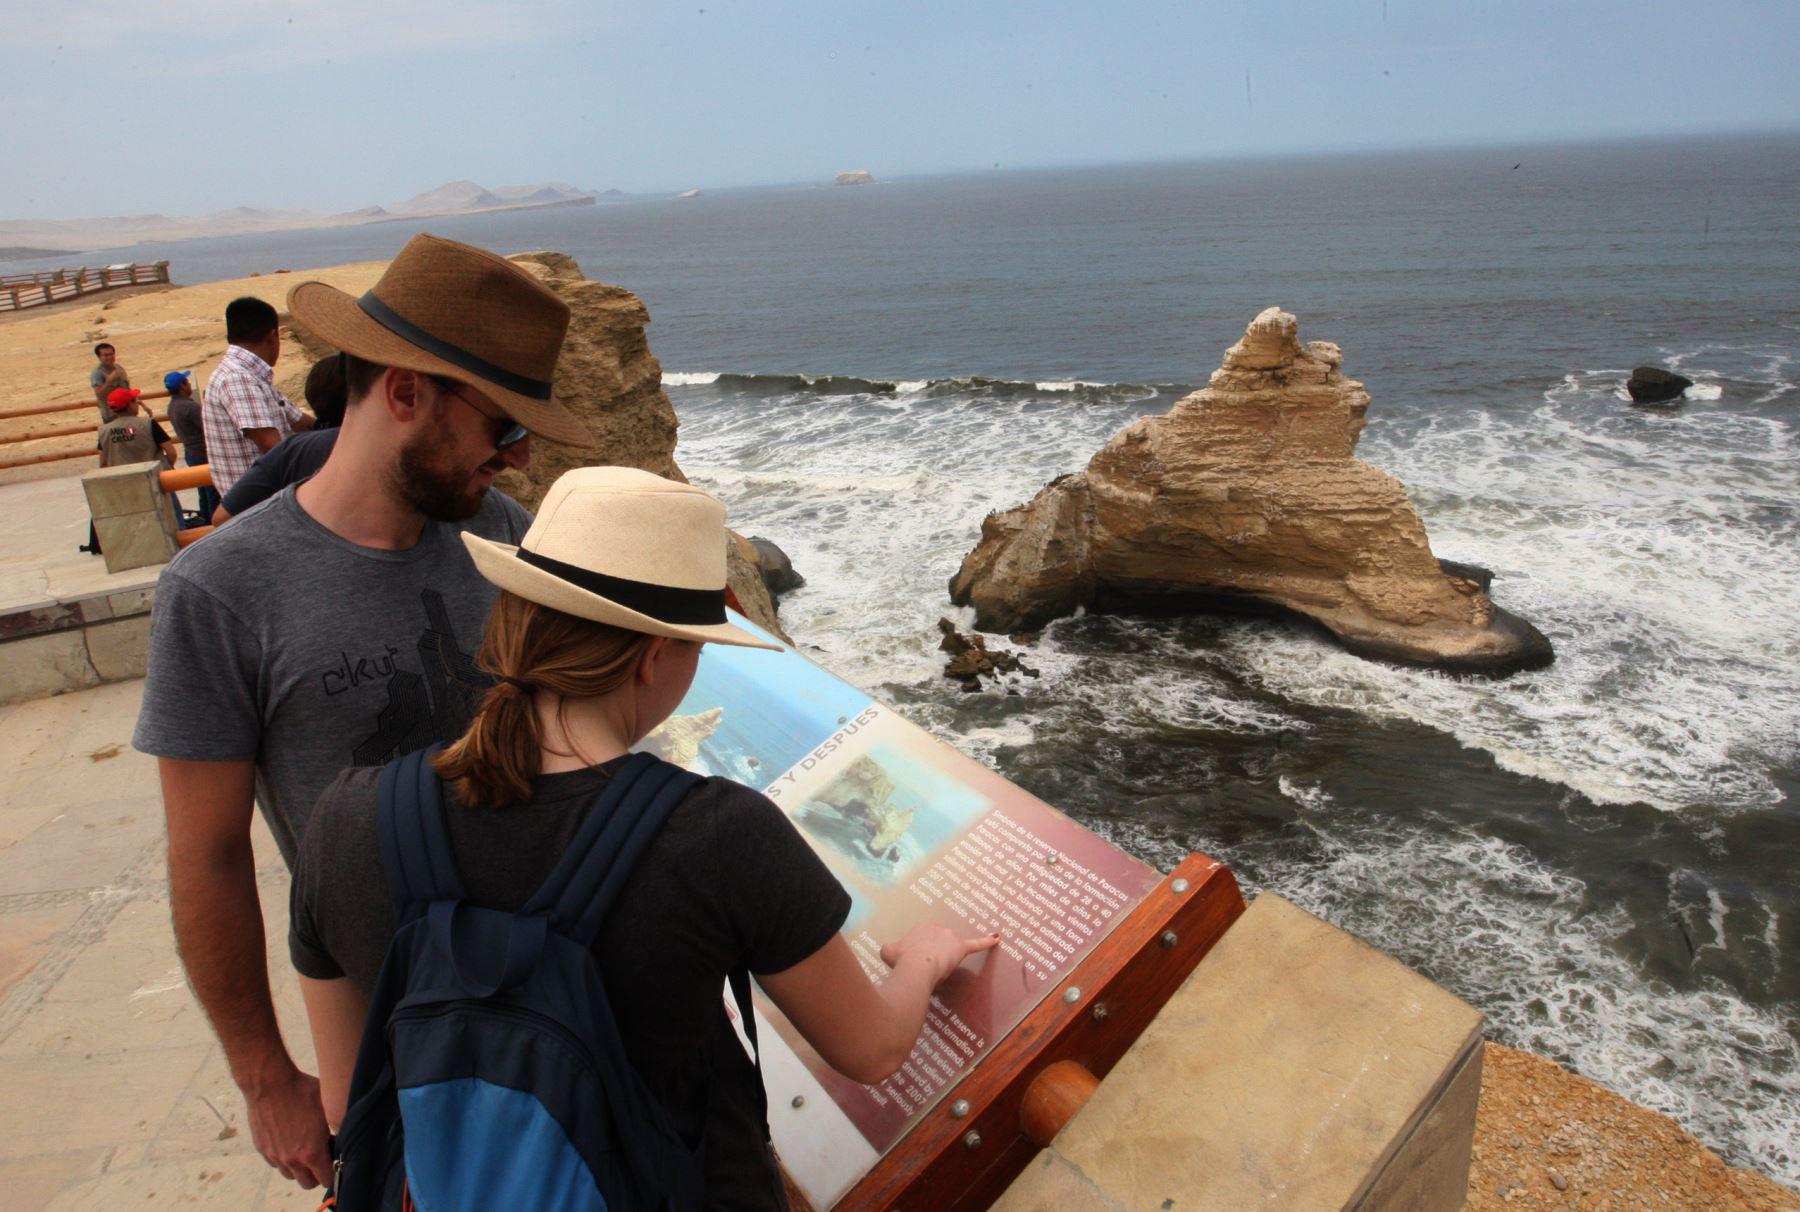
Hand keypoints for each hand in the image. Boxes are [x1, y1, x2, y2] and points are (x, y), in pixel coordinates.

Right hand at [241, 1060, 331, 1188]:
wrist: (270, 1082)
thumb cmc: (302, 1090)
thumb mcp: (328, 1107)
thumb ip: (335, 1126)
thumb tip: (344, 1133)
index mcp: (311, 1152)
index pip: (327, 1179)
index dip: (334, 1171)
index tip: (335, 1158)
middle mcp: (291, 1159)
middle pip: (308, 1183)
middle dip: (317, 1173)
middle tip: (322, 1155)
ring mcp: (274, 1155)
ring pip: (290, 1175)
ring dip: (299, 1167)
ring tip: (305, 1147)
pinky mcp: (262, 1148)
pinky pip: (276, 1163)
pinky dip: (283, 1157)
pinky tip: (289, 1140)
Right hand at [879, 923, 1000, 987]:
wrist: (916, 966)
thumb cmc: (902, 960)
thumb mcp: (887, 952)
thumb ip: (890, 949)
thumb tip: (889, 951)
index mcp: (920, 928)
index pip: (923, 939)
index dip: (921, 952)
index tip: (917, 961)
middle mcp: (935, 928)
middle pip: (938, 942)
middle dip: (934, 954)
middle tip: (926, 969)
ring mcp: (949, 937)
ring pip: (950, 948)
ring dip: (946, 957)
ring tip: (938, 970)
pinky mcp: (961, 947)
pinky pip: (976, 944)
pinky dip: (986, 942)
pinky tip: (996, 938)